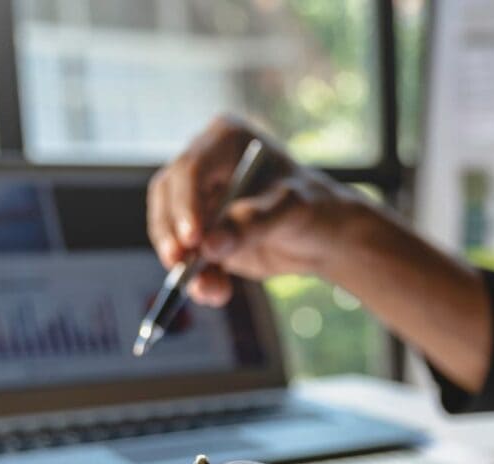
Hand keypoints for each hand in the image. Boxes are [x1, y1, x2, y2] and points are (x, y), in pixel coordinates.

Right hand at [147, 115, 366, 305]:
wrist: (324, 236)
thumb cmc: (314, 208)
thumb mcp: (291, 211)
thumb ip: (252, 224)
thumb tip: (208, 246)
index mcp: (226, 139)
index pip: (191, 170)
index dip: (185, 204)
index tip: (193, 238)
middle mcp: (205, 164)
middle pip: (169, 196)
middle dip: (172, 234)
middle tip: (180, 263)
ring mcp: (198, 199)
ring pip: (171, 229)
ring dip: (185, 263)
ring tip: (211, 291)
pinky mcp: (201, 232)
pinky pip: (187, 255)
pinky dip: (197, 277)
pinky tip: (216, 294)